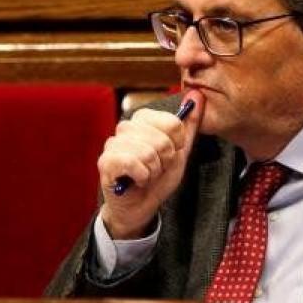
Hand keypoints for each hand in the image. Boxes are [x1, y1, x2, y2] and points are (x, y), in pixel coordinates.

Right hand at [98, 91, 204, 239]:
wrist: (140, 206)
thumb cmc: (157, 178)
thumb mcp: (179, 152)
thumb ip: (189, 125)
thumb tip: (197, 95)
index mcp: (143, 120)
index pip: (173, 122)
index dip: (177, 144)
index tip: (170, 155)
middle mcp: (126, 127)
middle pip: (162, 139)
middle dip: (165, 161)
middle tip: (156, 168)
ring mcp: (113, 143)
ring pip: (147, 153)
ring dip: (153, 171)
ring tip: (146, 175)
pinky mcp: (106, 161)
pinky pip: (132, 163)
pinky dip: (142, 177)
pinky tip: (137, 181)